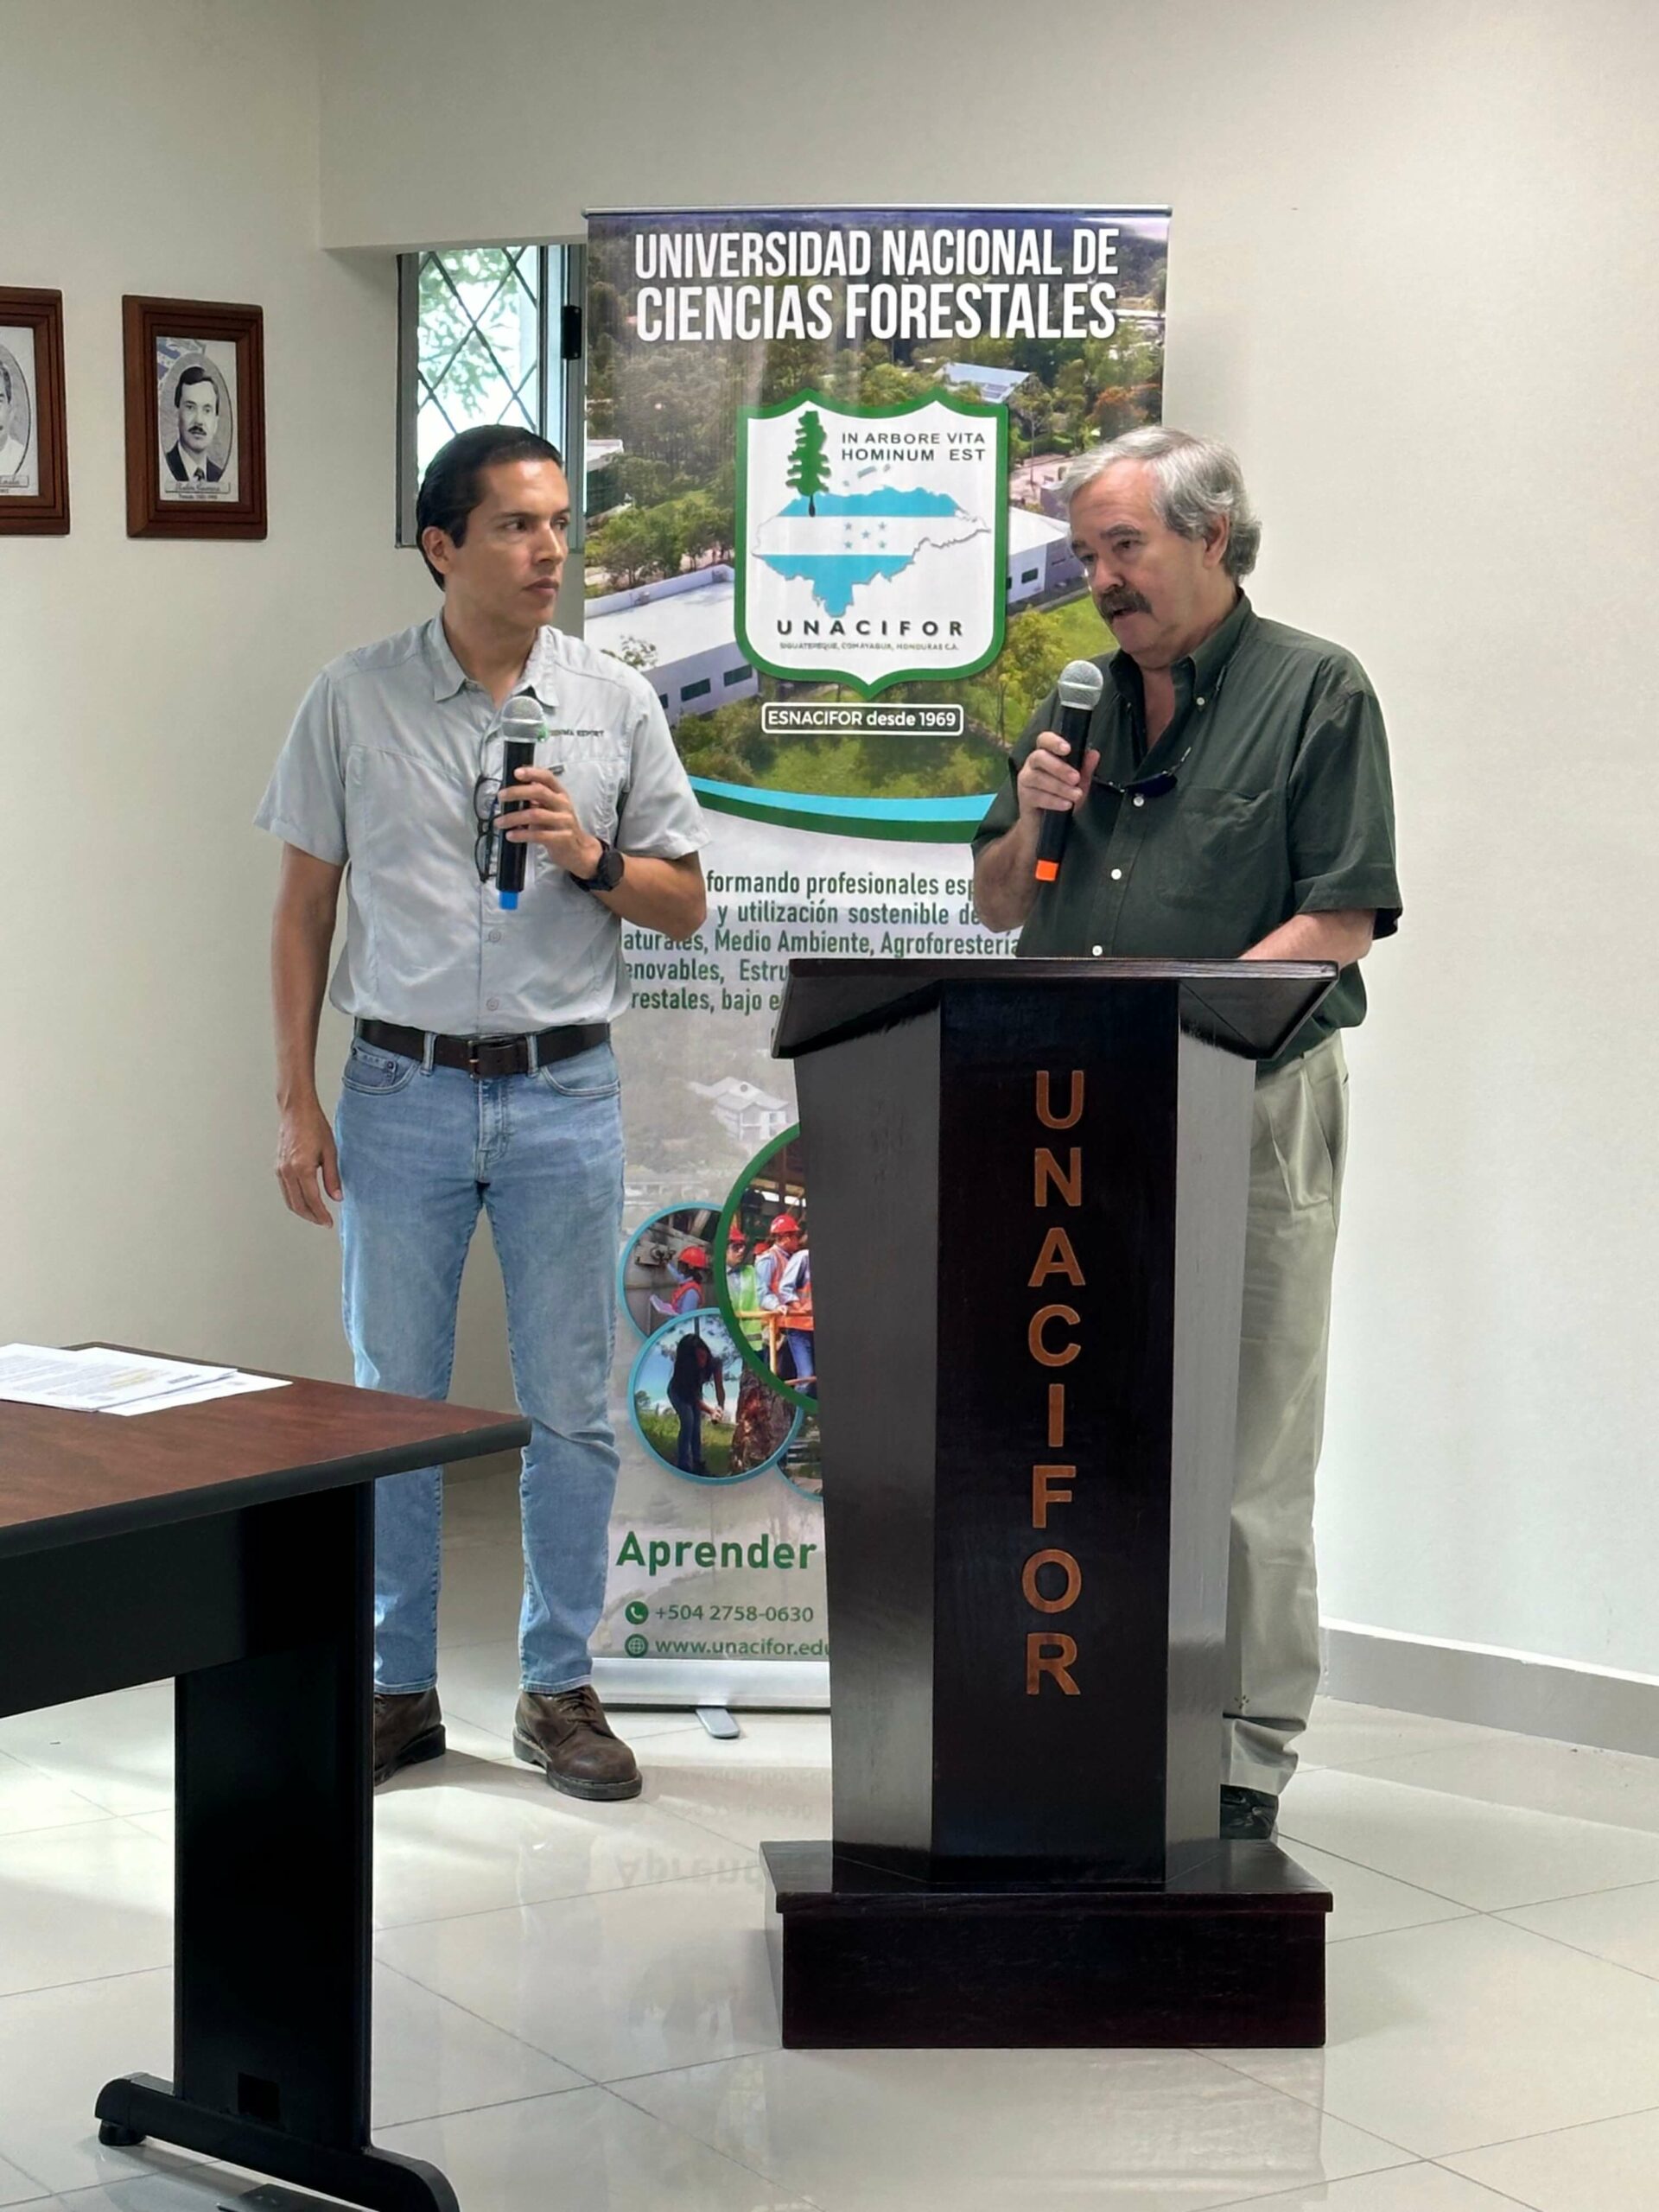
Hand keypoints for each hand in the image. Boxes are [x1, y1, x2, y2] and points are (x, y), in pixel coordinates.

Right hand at [276, 1099, 340, 1225]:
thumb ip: (333, 1177)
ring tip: (316, 1215)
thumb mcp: (330, 1152)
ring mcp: (280, 1170)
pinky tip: (305, 1200)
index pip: (312, 1200)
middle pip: (298, 1204)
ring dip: (302, 1210)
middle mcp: (287, 1171)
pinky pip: (285, 1190)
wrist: (296, 1111)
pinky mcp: (278, 1167)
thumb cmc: (314, 1126)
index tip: (328, 1223)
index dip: (321, 1214)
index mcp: (302, 1168)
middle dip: (311, 1216)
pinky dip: (295, 1200)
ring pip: (289, 1200)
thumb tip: (337, 1197)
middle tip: (323, 1222)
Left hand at [497, 765, 601, 878]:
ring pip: (535, 815)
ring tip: (500, 822)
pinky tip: (511, 835)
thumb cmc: (560, 827)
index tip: (517, 772)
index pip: (548, 778)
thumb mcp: (552, 809)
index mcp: (560, 795)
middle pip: (540, 792)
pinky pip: (538, 835)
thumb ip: (537, 799)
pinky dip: (521, 835)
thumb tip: (512, 791)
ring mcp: (564, 822)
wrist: (579, 851)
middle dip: (517, 792)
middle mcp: (563, 805)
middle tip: (501, 796)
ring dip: (513, 818)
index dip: (532, 773)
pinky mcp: (562, 839)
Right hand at [1016, 729, 1100, 820]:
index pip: (1044, 740)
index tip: (1067, 749)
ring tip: (1076, 795)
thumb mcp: (1078, 784)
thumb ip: (1085, 769)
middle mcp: (1032, 765)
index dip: (1054, 741)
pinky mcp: (1023, 798)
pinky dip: (1053, 800)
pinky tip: (1066, 805)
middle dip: (1059, 767)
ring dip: (1059, 787)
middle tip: (1076, 778)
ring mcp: (1025, 781)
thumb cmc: (1061, 799)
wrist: (1045, 828)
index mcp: (1045, 755)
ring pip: (1038, 778)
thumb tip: (1094, 754)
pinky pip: (1036, 796)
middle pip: (1039, 757)